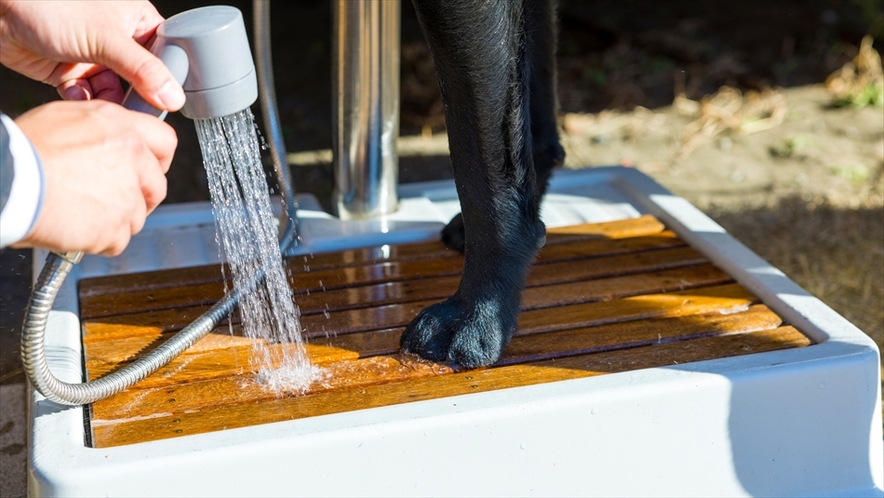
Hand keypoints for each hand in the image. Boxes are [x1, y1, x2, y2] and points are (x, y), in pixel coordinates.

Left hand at [0, 0, 183, 109]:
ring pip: (115, 91)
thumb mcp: (106, 38)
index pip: (166, 56)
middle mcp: (118, 39)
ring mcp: (94, 56)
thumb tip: (174, 96)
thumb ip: (143, 70)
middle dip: (136, 96)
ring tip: (103, 106)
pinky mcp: (71, 71)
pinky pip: (88, 95)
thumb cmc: (50, 4)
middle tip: (136, 110)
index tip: (168, 101)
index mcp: (137, 21)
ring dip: (109, 102)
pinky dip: (84, 100)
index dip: (169, 80)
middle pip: (142, 79)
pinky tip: (77, 95)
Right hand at [12, 100, 176, 255]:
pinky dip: (99, 240)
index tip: (150, 171)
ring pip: (136, 216)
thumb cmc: (22, 151)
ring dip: (115, 220)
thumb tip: (110, 138)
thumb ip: (100, 129)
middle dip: (140, 197)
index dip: (158, 160)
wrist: (8, 182)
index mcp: (120, 128)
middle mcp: (131, 159)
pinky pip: (117, 241)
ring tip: (81, 213)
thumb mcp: (64, 118)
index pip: (165, 142)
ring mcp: (126, 196)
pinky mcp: (115, 228)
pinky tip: (75, 228)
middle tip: (115, 201)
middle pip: (157, 186)